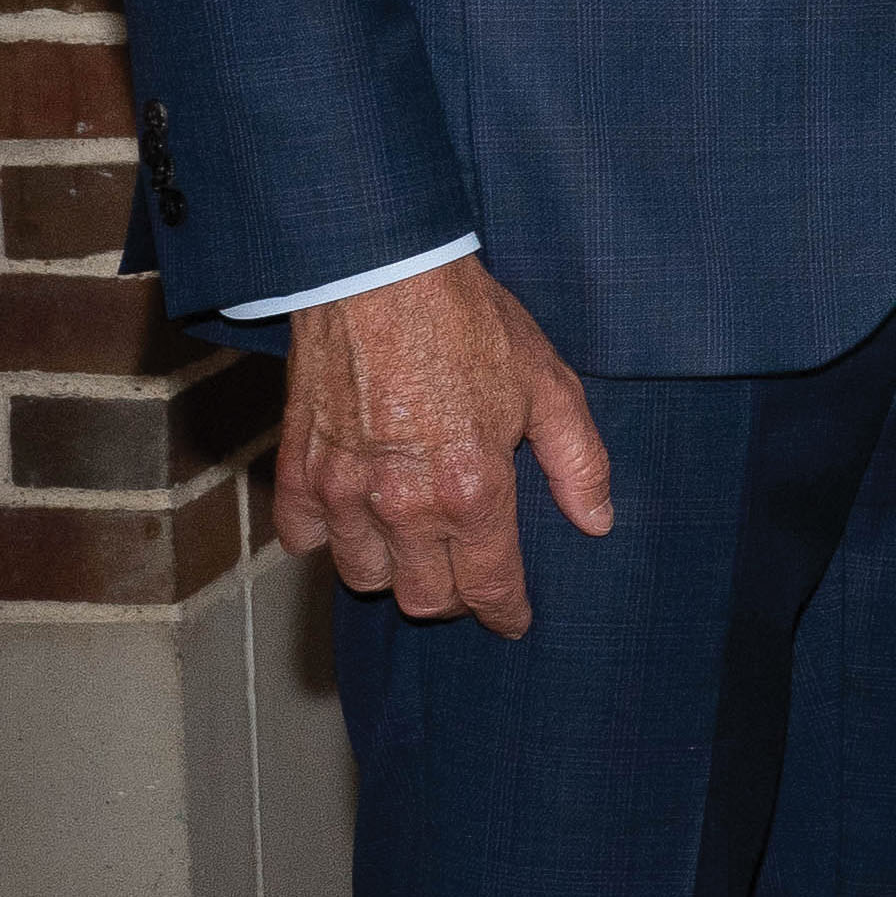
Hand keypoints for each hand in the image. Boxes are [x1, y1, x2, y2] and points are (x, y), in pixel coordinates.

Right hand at [275, 255, 613, 635]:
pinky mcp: (298, 470)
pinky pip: (305, 540)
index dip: (506, 613)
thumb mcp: (550, 386)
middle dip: (454, 598)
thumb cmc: (471, 325)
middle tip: (471, 576)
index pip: (489, 586)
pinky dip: (329, 541)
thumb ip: (578, 463)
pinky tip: (356, 520)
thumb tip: (597, 521)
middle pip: (424, 598)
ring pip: (363, 578)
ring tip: (417, 548)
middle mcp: (404, 505)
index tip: (514, 620)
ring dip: (393, 573)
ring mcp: (344, 492)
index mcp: (473, 490)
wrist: (382, 276)